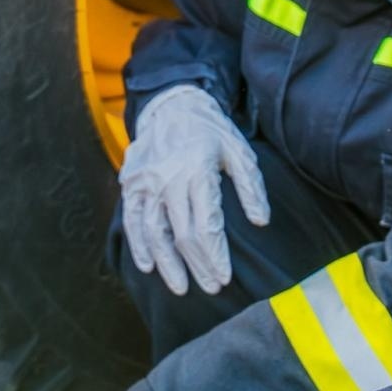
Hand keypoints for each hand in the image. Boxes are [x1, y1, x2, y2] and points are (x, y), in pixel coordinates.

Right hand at [119, 85, 268, 294]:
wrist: (171, 103)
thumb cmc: (210, 129)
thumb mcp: (239, 150)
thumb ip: (251, 186)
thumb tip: (261, 221)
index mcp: (198, 170)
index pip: (206, 225)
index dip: (215, 256)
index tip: (224, 277)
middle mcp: (168, 178)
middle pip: (182, 234)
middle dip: (197, 266)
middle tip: (211, 287)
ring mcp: (146, 182)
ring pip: (153, 232)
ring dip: (167, 264)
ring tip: (180, 287)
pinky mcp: (130, 183)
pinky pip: (132, 220)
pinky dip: (138, 245)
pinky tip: (148, 266)